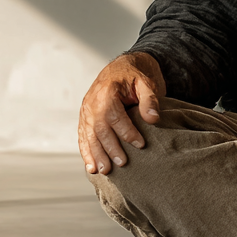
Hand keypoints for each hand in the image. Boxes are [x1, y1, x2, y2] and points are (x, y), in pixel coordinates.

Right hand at [78, 52, 165, 174]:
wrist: (124, 65)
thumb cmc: (136, 74)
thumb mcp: (147, 82)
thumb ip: (149, 100)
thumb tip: (153, 119)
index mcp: (106, 91)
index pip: (114, 115)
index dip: (127, 131)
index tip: (141, 144)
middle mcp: (92, 102)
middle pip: (99, 128)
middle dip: (110, 147)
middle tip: (123, 163)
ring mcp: (86, 111)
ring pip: (89, 136)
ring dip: (96, 155)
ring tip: (106, 171)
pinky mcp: (85, 118)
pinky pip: (83, 137)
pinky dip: (86, 153)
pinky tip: (91, 167)